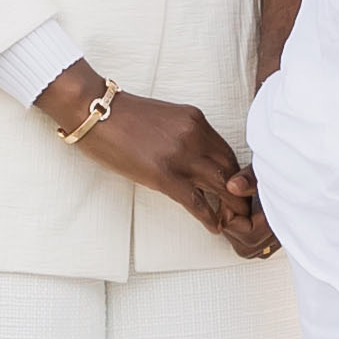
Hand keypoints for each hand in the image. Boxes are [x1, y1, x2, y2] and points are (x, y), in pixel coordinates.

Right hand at [40, 70, 277, 258]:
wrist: (94, 111)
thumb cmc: (122, 115)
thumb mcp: (164, 117)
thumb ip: (184, 134)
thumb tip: (195, 157)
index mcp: (195, 119)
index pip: (227, 150)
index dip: (236, 173)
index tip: (236, 188)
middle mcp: (194, 135)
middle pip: (230, 169)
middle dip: (240, 192)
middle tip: (244, 210)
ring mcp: (181, 155)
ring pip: (220, 186)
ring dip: (231, 207)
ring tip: (235, 222)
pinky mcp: (164, 175)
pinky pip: (196, 201)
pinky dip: (209, 217)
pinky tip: (215, 227)